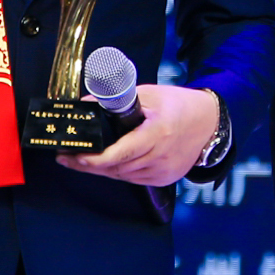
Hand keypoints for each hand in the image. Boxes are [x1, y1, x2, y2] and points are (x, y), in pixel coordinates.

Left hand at [58, 84, 220, 186]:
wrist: (209, 123)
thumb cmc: (178, 105)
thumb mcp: (149, 95)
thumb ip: (116, 100)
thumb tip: (86, 104)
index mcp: (158, 133)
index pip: (120, 153)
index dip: (94, 159)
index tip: (74, 156)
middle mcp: (161, 156)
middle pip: (117, 168)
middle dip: (88, 165)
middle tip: (66, 158)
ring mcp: (163, 171)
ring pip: (123, 176)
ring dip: (101, 169)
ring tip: (81, 160)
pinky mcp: (165, 179)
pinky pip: (133, 179)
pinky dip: (118, 172)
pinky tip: (107, 164)